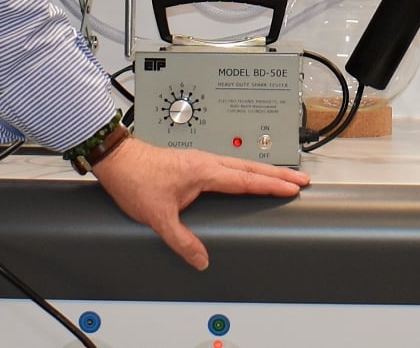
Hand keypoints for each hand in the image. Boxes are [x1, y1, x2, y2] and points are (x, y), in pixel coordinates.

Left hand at [91, 135, 308, 269]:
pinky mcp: (194, 161)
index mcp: (205, 171)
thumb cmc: (136, 180)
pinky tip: (248, 175)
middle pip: (251, 168)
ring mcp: (201, 159)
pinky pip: (230, 164)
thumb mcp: (159, 217)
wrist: (118, 160)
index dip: (271, 185)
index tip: (292, 189)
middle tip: (302, 180)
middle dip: (279, 174)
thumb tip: (201, 259)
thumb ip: (182, 241)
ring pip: (242, 164)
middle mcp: (207, 161)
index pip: (246, 180)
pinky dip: (247, 169)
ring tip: (284, 177)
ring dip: (265, 170)